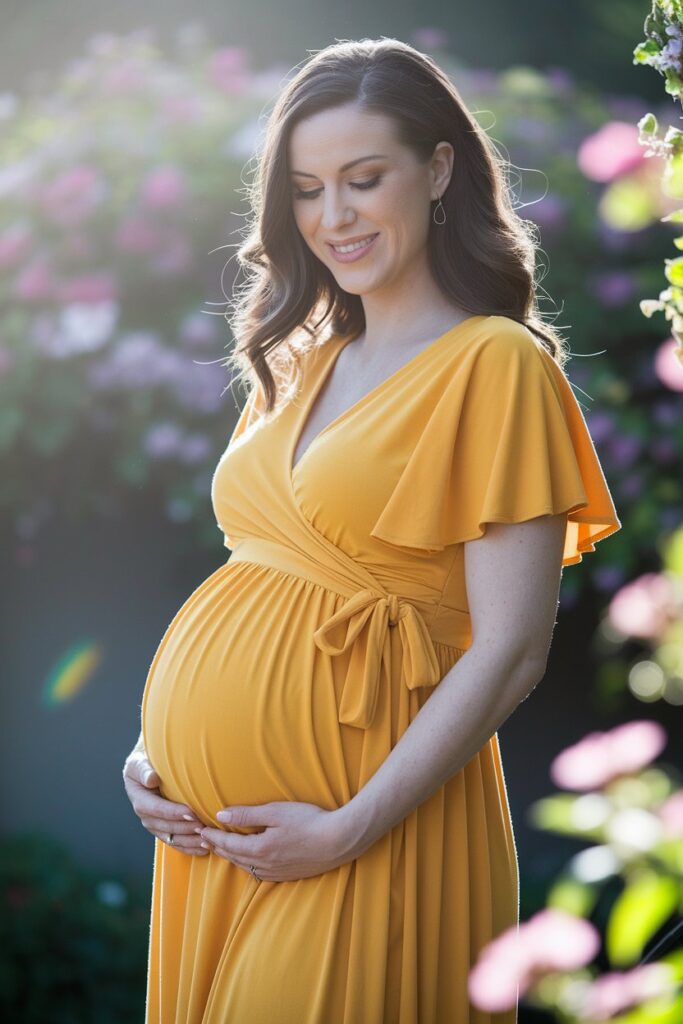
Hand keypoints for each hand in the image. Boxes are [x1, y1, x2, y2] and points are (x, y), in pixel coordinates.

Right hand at [122, 738, 207, 855]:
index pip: (155, 808)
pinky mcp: (164, 829)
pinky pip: (176, 841)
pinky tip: (204, 849)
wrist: (149, 766)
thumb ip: (144, 770)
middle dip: (185, 828)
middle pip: (165, 826)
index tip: (190, 812)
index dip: (172, 812)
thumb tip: (151, 779)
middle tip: (203, 827)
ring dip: (189, 841)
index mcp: (139, 798)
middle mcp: (145, 815)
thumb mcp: (140, 761)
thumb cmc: (146, 761)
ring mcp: (155, 824)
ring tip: (207, 841)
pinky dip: (189, 847)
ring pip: (172, 837)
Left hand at [198, 801, 351, 881]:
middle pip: (234, 857)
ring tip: (223, 849)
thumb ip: (247, 814)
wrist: (339, 841)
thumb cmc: (309, 821)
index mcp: (259, 849)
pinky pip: (260, 873)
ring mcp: (277, 873)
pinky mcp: (288, 875)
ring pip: (246, 867)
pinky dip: (248, 865)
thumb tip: (220, 815)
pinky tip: (250, 861)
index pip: (228, 843)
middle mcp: (265, 865)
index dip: (213, 837)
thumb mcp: (276, 812)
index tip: (200, 830)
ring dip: (232, 857)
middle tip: (205, 840)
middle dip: (219, 848)